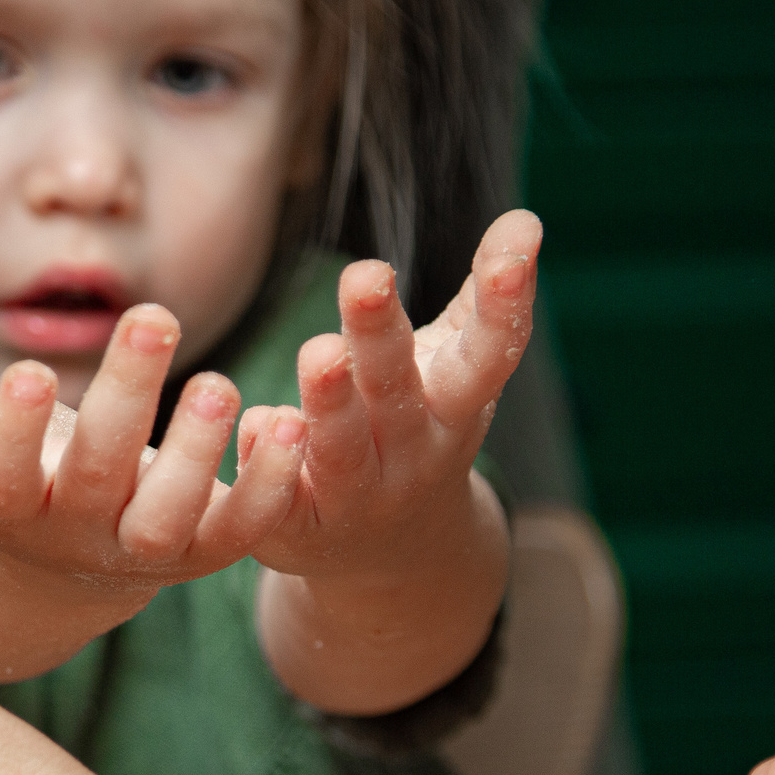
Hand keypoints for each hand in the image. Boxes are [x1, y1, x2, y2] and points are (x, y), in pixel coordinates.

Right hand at [0, 304, 296, 589]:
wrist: (69, 555)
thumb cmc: (13, 468)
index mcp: (9, 507)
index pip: (3, 478)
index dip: (15, 431)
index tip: (32, 370)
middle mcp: (75, 537)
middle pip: (95, 477)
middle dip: (125, 398)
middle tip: (154, 315)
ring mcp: (142, 551)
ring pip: (168, 517)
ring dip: (196, 452)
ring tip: (219, 383)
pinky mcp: (204, 553)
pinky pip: (240, 529)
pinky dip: (267, 484)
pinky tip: (288, 423)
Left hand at [247, 208, 538, 581]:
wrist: (389, 556)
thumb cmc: (418, 427)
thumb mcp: (455, 368)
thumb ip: (485, 297)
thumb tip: (526, 217)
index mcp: (454, 409)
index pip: (487, 356)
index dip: (503, 305)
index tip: (514, 248)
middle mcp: (412, 456)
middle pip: (397, 394)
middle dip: (382, 337)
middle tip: (368, 277)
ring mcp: (358, 499)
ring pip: (341, 449)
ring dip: (329, 402)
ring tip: (319, 352)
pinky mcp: (299, 530)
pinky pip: (278, 494)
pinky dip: (264, 457)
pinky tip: (249, 419)